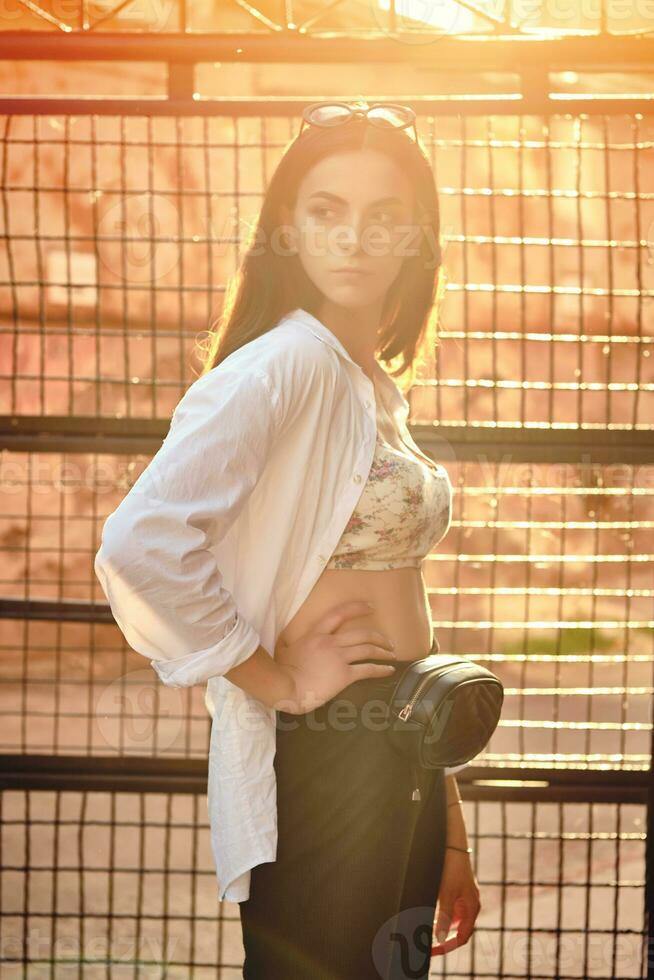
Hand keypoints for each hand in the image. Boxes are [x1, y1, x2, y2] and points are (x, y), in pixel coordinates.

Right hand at [274, 600, 397, 714]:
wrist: (286, 688)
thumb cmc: (282, 671)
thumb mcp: (285, 648)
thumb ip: (291, 641)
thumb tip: (288, 639)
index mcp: (316, 634)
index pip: (340, 614)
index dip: (358, 608)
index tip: (371, 607)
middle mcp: (330, 642)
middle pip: (362, 634)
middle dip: (379, 637)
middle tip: (388, 641)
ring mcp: (338, 658)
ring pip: (368, 649)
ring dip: (383, 651)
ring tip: (391, 654)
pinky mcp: (344, 675)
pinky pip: (367, 669)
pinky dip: (381, 669)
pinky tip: (389, 670)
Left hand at [431, 850, 480, 955]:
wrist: (452, 842)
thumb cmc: (452, 866)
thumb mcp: (447, 892)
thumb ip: (444, 916)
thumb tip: (440, 938)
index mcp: (472, 907)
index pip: (462, 936)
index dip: (447, 946)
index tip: (432, 950)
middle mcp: (469, 904)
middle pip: (457, 930)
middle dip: (442, 938)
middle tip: (425, 944)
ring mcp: (463, 896)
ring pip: (451, 920)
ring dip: (439, 926)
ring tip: (421, 930)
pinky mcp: (455, 889)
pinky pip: (448, 908)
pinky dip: (438, 914)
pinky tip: (425, 914)